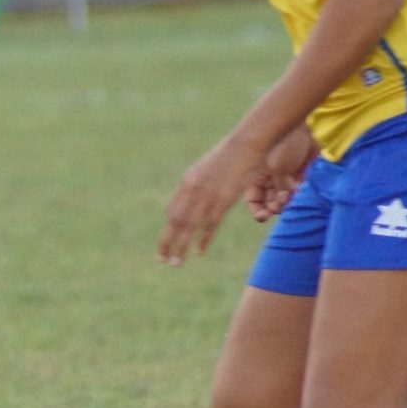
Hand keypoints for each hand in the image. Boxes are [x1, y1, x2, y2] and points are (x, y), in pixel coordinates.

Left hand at [158, 135, 266, 266]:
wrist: (246, 143)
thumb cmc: (230, 154)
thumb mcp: (208, 166)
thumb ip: (199, 181)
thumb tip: (193, 191)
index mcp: (187, 182)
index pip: (172, 211)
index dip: (169, 228)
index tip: (167, 242)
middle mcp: (192, 190)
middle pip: (174, 222)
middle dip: (166, 242)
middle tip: (161, 259)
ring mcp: (206, 196)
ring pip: (188, 227)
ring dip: (180, 247)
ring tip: (175, 263)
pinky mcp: (223, 200)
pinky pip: (210, 224)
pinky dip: (203, 239)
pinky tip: (199, 252)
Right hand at [245, 126, 317, 222]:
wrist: (307, 129)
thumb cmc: (287, 144)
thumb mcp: (276, 166)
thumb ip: (277, 186)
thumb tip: (280, 203)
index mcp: (256, 176)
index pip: (253, 201)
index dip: (257, 210)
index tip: (265, 215)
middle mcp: (269, 180)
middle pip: (268, 203)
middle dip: (274, 206)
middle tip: (282, 200)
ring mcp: (285, 180)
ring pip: (284, 201)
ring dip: (286, 202)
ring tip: (290, 194)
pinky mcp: (299, 179)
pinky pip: (297, 194)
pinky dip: (298, 195)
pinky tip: (299, 188)